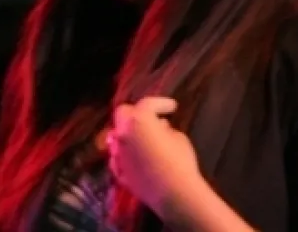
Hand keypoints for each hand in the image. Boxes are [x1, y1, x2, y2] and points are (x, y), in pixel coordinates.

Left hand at [106, 96, 201, 215]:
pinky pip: (119, 156)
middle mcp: (123, 133)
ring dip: (130, 133)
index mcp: (139, 120)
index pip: (147, 104)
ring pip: (118, 136)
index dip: (161, 103)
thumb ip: (166, 129)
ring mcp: (118, 153)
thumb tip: (160, 127)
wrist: (173, 193)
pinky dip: (127, 152)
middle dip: (136, 112)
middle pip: (123, 114)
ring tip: (145, 138)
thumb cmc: (180, 161)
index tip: (173, 107)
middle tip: (151, 117)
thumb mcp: (179, 138)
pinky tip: (138, 156)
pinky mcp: (118, 171)